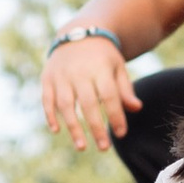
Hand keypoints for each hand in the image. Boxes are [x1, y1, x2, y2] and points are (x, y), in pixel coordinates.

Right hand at [42, 32, 139, 151]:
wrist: (78, 34)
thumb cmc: (103, 58)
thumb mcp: (118, 68)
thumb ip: (125, 89)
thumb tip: (136, 108)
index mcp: (100, 68)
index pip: (109, 95)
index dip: (116, 115)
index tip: (121, 134)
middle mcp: (79, 71)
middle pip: (88, 103)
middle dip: (96, 127)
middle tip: (104, 147)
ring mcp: (61, 75)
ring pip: (66, 104)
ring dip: (73, 127)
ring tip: (82, 147)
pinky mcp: (47, 78)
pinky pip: (47, 99)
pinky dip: (50, 115)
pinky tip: (57, 131)